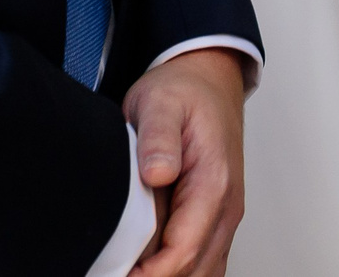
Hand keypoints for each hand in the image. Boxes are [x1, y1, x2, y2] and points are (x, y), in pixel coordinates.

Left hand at [123, 48, 247, 276]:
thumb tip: (158, 174)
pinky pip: (203, 263)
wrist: (208, 81)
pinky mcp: (215, 221)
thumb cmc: (185, 93)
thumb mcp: (161, 104)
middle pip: (192, 271)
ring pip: (201, 272)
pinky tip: (146, 263)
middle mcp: (226, 208)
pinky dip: (178, 271)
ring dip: (166, 275)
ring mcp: (224, 218)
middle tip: (112, 270)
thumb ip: (159, 139)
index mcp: (214, 184)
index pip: (183, 252)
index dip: (147, 275)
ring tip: (126, 265)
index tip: (115, 275)